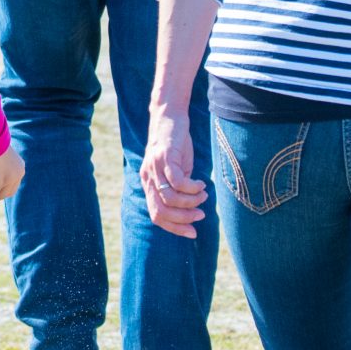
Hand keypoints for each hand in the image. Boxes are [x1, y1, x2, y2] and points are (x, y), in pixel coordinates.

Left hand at [140, 113, 208, 237]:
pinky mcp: (164, 157)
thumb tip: (193, 209)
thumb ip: (179, 189)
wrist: (169, 117)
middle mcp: (147, 178)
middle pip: (161, 211)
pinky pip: (177, 181)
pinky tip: (201, 184)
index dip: (174, 228)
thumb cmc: (175, 146)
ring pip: (169, 198)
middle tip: (200, 215)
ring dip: (190, 202)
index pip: (157, 215)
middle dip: (182, 219)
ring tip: (202, 196)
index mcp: (149, 184)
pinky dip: (191, 187)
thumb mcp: (176, 170)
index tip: (193, 232)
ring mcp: (154, 168)